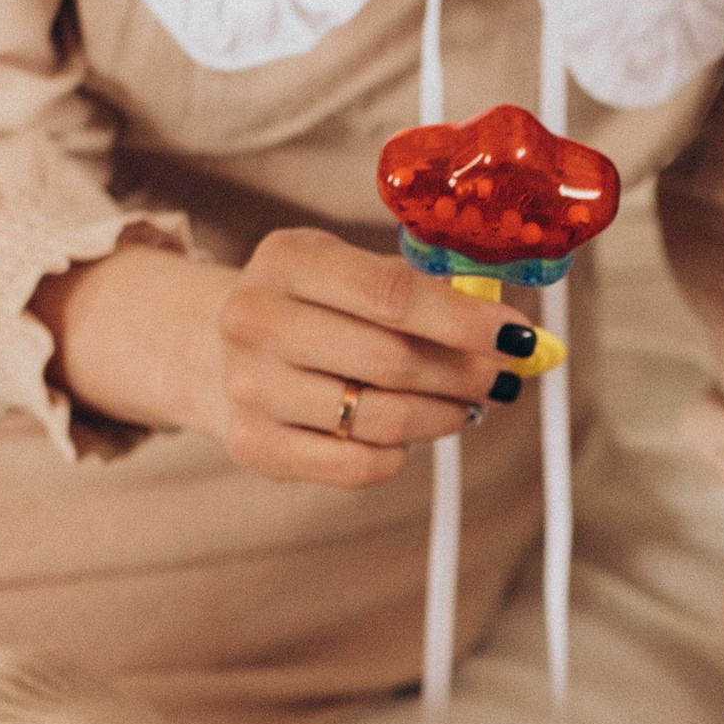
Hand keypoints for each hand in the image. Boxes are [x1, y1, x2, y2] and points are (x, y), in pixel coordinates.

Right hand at [33, 227, 531, 481]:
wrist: (205, 349)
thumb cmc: (306, 307)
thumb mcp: (345, 271)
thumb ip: (418, 290)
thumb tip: (510, 333)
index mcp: (288, 258)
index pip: (392, 295)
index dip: (465, 321)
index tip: (517, 336)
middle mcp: (256, 320)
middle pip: (393, 361)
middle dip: (464, 372)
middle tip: (501, 377)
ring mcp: (248, 388)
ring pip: (382, 418)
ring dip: (442, 415)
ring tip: (463, 405)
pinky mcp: (254, 447)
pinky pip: (359, 464)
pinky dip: (399, 453)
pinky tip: (407, 433)